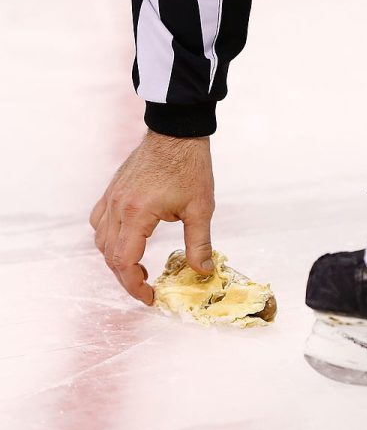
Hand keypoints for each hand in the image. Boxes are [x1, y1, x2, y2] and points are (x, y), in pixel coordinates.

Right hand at [90, 130, 214, 304]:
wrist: (177, 133)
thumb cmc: (190, 167)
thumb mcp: (200, 209)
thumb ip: (199, 244)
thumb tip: (202, 272)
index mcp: (137, 214)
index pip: (124, 262)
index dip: (134, 286)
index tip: (150, 296)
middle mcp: (118, 207)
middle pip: (109, 255)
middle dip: (126, 277)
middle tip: (148, 287)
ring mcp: (112, 197)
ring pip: (101, 240)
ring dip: (116, 259)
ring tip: (140, 269)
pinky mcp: (113, 190)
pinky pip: (100, 221)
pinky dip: (110, 238)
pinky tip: (129, 241)